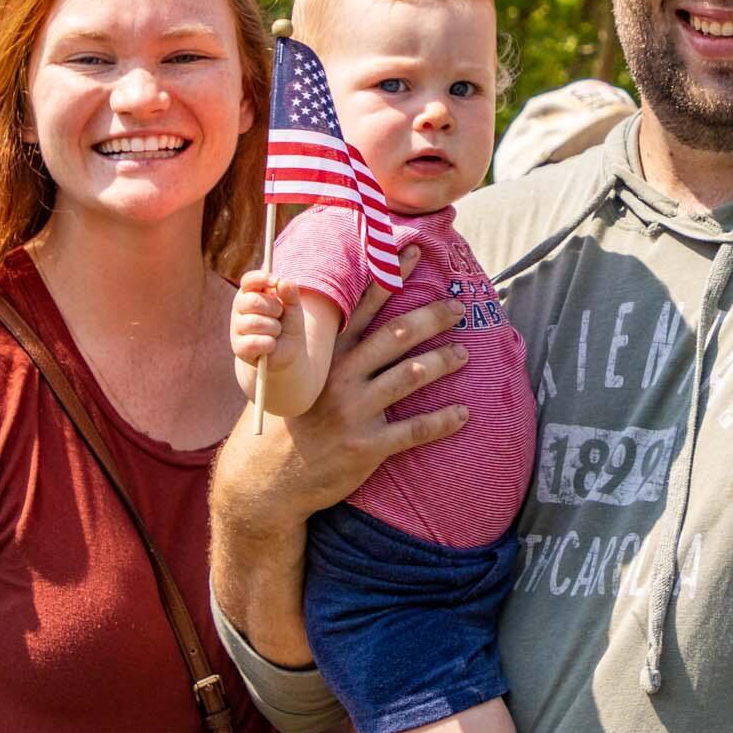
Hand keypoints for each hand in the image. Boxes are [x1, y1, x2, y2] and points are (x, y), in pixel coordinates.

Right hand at [215, 245, 469, 531]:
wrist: (269, 479)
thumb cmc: (291, 423)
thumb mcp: (299, 380)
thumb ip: (327, 353)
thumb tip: (351, 319)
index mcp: (327, 357)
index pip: (363, 307)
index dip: (391, 278)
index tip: (415, 253)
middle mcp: (341, 378)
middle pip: (396, 336)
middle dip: (431, 317)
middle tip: (458, 308)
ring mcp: (354, 412)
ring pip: (410, 376)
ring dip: (443, 361)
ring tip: (463, 354)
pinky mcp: (366, 447)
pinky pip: (414, 430)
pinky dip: (443, 421)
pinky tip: (464, 414)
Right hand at [231, 271, 304, 385]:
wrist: (288, 353)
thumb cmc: (288, 325)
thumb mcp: (294, 307)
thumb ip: (290, 293)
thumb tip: (282, 281)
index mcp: (251, 293)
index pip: (249, 280)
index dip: (260, 278)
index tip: (274, 281)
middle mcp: (239, 308)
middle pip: (253, 301)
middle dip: (274, 309)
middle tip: (279, 315)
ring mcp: (237, 328)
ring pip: (255, 323)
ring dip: (274, 328)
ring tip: (276, 332)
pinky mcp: (238, 347)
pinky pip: (254, 342)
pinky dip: (269, 344)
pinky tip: (270, 345)